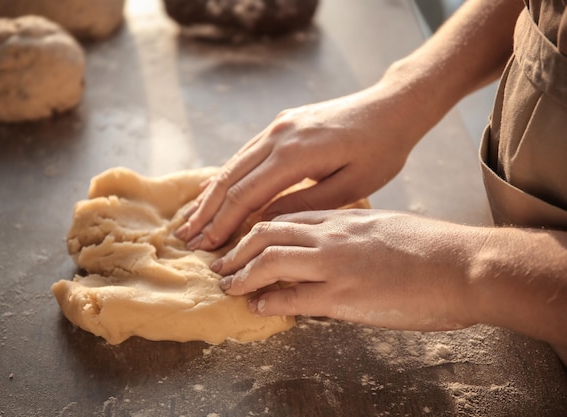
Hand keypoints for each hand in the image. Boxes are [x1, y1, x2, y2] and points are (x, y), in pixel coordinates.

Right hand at [175, 84, 426, 250]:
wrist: (392, 106)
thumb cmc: (381, 150)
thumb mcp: (351, 186)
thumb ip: (304, 204)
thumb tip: (263, 222)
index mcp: (295, 155)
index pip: (246, 194)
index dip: (223, 222)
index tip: (206, 246)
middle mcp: (278, 136)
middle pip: (230, 178)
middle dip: (206, 211)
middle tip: (186, 237)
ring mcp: (278, 127)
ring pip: (233, 164)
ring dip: (211, 194)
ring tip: (192, 218)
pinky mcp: (281, 124)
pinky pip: (246, 153)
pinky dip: (227, 174)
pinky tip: (212, 188)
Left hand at [212, 209, 476, 331]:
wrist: (463, 265)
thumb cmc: (431, 249)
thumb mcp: (384, 227)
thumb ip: (353, 232)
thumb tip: (335, 245)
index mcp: (343, 217)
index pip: (287, 215)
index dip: (257, 227)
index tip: (241, 238)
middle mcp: (332, 235)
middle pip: (267, 231)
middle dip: (237, 247)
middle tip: (219, 261)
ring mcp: (334, 263)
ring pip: (269, 259)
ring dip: (241, 273)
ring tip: (226, 284)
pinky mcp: (342, 295)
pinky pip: (290, 296)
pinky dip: (267, 300)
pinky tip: (256, 306)